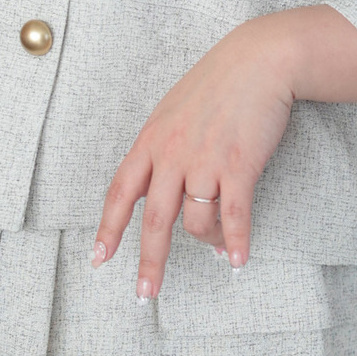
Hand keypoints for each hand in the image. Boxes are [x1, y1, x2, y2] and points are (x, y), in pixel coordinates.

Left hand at [90, 21, 295, 300]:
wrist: (258, 60)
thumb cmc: (218, 83)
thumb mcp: (174, 109)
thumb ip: (164, 146)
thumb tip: (166, 188)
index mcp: (152, 139)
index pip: (122, 190)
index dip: (109, 227)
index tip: (98, 257)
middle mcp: (172, 154)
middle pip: (154, 220)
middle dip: (149, 263)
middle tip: (145, 294)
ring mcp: (204, 161)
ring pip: (196, 223)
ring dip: (209, 243)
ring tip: (221, 249)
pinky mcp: (238, 166)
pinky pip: (232, 216)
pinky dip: (236, 242)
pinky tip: (238, 259)